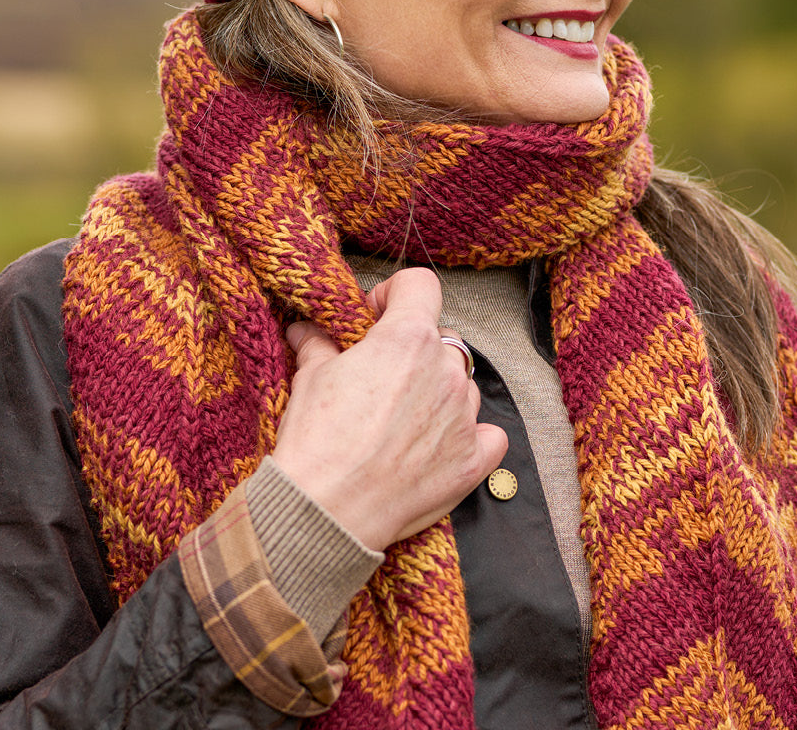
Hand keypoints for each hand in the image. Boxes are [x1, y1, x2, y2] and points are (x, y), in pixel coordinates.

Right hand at [271, 267, 508, 551]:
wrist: (324, 512)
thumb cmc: (316, 442)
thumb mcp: (310, 378)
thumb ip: (318, 343)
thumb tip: (307, 328)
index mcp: (407, 338)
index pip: (421, 284)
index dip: (395, 294)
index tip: (375, 316)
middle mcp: (445, 370)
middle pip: (443, 338)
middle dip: (415, 349)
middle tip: (382, 374)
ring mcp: (463, 415)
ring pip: (463, 384)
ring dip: (440, 391)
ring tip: (402, 417)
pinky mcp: (472, 459)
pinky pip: (489, 433)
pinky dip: (470, 435)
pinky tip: (439, 444)